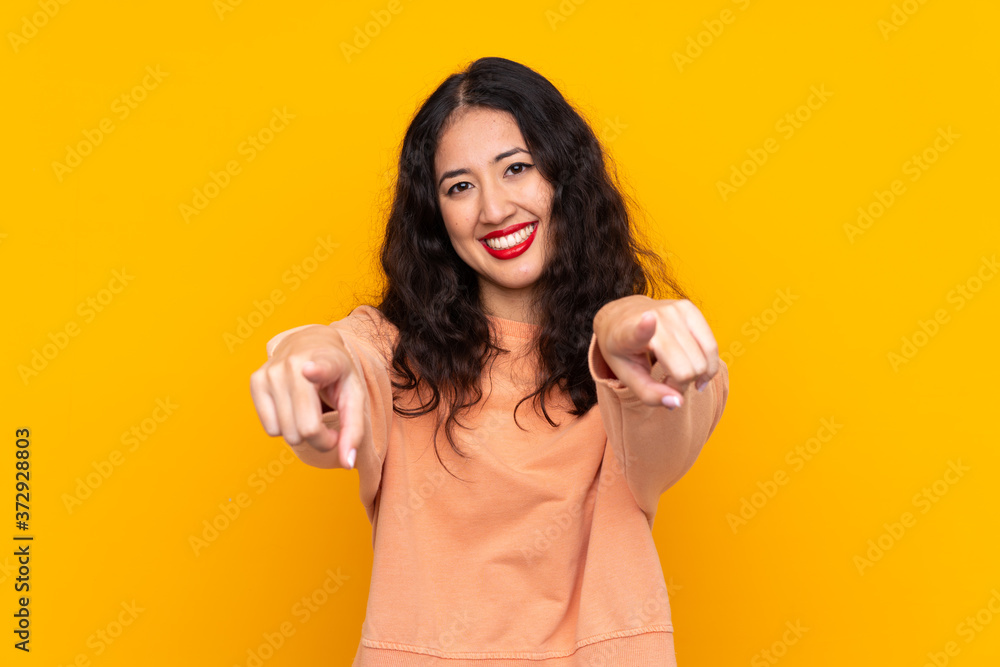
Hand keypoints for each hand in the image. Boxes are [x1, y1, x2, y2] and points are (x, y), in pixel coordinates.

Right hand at [249, 325, 365, 467]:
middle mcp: (295, 363)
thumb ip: (354, 430)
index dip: (316, 371)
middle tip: (328, 424)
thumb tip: (348, 463)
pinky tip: (293, 408)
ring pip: (286, 433)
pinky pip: (270, 428)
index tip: (308, 370)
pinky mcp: (255, 380)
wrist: (311, 344)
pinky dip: (284, 427)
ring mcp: (271, 371)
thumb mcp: (354, 397)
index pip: (320, 368)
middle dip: (321, 438)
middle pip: (305, 429)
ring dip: (302, 434)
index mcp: (327, 360)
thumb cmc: (336, 376)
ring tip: (311, 413)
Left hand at [593, 295, 719, 408]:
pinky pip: (712, 347)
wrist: (624, 317)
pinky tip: (695, 370)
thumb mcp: (627, 377)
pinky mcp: (690, 308)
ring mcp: (675, 310)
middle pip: (686, 368)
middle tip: (666, 381)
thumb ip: (650, 394)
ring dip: (694, 375)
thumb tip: (678, 402)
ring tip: (677, 374)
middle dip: (681, 384)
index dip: (645, 328)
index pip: (639, 330)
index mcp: (628, 333)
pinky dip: (707, 365)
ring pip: (702, 360)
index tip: (649, 318)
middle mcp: (654, 317)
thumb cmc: (626, 351)